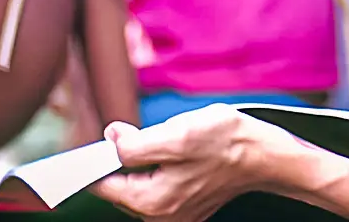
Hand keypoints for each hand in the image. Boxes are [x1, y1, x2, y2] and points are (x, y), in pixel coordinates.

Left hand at [90, 104, 293, 221]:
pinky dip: (162, 163)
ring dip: (147, 156)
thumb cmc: (224, 143)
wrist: (266, 155)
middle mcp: (160, 214)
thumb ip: (134, 144)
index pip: (103, 186)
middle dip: (127, 155)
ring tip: (172, 140)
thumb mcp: (173, 135)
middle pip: (121, 183)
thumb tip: (111, 139)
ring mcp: (175, 211)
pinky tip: (182, 149)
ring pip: (141, 179)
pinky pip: (160, 181)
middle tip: (146, 134)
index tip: (82, 149)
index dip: (92, 163)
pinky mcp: (188, 201)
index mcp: (151, 202)